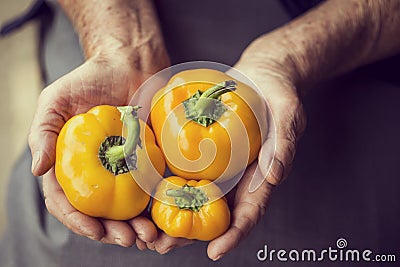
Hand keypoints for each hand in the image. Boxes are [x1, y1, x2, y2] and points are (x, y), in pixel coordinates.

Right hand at [29, 52, 168, 246]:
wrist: (130, 64)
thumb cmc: (89, 80)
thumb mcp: (56, 101)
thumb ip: (42, 133)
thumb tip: (37, 169)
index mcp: (70, 165)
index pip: (67, 201)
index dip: (78, 220)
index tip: (94, 230)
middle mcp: (97, 172)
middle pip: (100, 212)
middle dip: (113, 232)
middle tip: (129, 239)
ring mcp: (124, 169)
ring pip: (128, 208)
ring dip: (137, 227)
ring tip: (149, 236)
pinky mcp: (148, 161)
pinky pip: (152, 189)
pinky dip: (157, 208)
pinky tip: (165, 218)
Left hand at [150, 60, 305, 259]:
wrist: (259, 77)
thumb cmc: (278, 96)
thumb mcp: (287, 115)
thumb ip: (283, 144)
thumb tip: (273, 177)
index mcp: (257, 177)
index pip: (248, 213)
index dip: (233, 235)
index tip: (215, 252)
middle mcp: (234, 177)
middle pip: (212, 214)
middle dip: (187, 235)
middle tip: (162, 246)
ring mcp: (214, 165)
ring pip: (191, 198)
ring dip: (168, 216)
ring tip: (145, 230)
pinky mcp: (198, 150)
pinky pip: (180, 169)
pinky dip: (162, 183)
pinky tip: (141, 190)